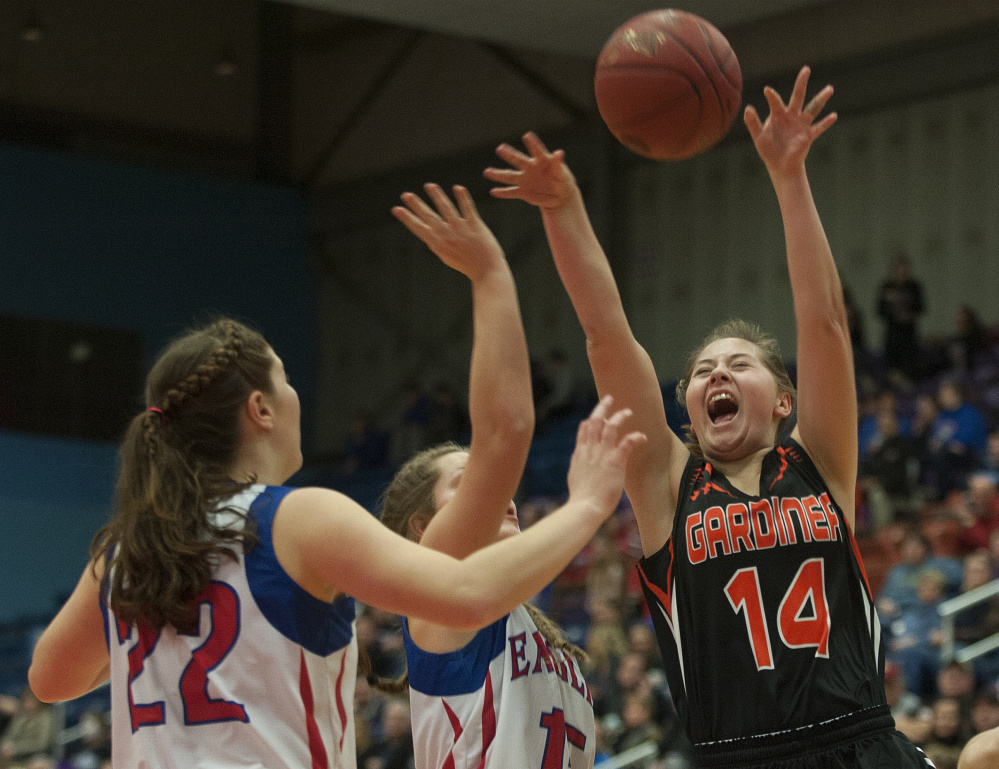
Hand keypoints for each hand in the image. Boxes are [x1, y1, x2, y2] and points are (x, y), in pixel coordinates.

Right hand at [392, 183, 504, 281]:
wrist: (486, 270)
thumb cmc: (466, 263)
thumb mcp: (446, 255)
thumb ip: (436, 241)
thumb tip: (425, 230)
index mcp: (438, 244)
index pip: (419, 228)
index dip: (407, 218)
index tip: (396, 209)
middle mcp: (447, 236)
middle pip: (430, 217)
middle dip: (417, 205)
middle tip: (406, 194)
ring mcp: (461, 230)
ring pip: (447, 210)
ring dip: (437, 196)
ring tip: (429, 185)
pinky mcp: (475, 226)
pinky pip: (468, 209)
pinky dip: (463, 198)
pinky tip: (458, 188)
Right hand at [484, 132, 577, 209]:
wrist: (559, 196)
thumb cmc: (562, 181)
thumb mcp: (562, 175)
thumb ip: (559, 165)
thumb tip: (559, 153)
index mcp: (542, 160)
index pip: (537, 150)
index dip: (533, 143)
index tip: (527, 136)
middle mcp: (530, 167)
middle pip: (518, 160)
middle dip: (510, 155)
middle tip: (500, 148)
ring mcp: (524, 179)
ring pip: (509, 176)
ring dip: (498, 174)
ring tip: (487, 172)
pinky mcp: (522, 192)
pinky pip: (511, 192)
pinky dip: (503, 192)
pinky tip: (493, 192)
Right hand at [566, 395, 645, 516]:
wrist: (585, 506)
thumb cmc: (581, 498)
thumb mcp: (575, 476)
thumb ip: (579, 465)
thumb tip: (579, 463)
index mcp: (580, 453)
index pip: (584, 430)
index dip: (590, 421)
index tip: (595, 418)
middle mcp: (590, 449)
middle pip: (595, 421)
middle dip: (602, 407)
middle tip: (609, 398)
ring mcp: (602, 454)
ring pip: (611, 426)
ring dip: (620, 416)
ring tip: (628, 411)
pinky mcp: (615, 461)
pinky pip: (627, 442)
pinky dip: (635, 437)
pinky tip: (642, 436)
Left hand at [744, 65, 836, 177]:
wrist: (779, 165)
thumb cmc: (768, 149)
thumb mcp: (758, 136)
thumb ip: (753, 123)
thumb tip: (747, 108)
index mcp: (778, 115)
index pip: (776, 102)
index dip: (771, 96)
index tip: (766, 90)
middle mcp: (792, 116)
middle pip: (798, 96)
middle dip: (801, 83)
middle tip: (806, 69)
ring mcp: (801, 124)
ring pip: (813, 108)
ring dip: (821, 99)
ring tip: (830, 89)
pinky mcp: (808, 135)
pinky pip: (818, 127)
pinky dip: (826, 122)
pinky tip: (833, 116)